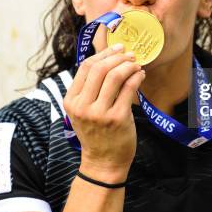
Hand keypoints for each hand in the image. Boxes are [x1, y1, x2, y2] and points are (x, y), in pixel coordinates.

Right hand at [63, 44, 143, 183]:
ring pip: (114, 76)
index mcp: (71, 101)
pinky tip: (140, 75)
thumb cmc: (96, 133)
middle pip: (99, 69)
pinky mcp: (118, 118)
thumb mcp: (83, 111)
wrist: (103, 162)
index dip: (103, 54)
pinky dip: (136, 77)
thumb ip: (89, 89)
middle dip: (118, 57)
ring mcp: (100, 113)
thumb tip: (107, 59)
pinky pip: (129, 89)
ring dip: (128, 66)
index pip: (85, 67)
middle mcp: (83, 106)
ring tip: (136, 65)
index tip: (117, 48)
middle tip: (130, 55)